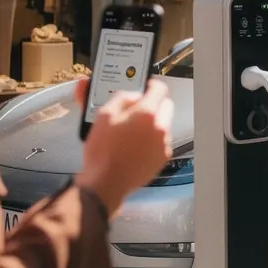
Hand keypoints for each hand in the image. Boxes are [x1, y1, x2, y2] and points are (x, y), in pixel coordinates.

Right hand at [75, 78, 173, 216]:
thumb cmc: (102, 151)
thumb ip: (121, 98)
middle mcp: (160, 127)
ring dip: (153, 123)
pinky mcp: (163, 157)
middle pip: (166, 105)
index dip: (151, 85)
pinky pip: (162, 141)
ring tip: (132, 131)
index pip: (160, 88)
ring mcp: (164, 143)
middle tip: (137, 109)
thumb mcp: (103, 115)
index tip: (146, 86)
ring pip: (164, 124)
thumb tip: (132, 94)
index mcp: (146, 113)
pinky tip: (136, 145)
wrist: (106, 182)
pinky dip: (153, 139)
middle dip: (154, 104)